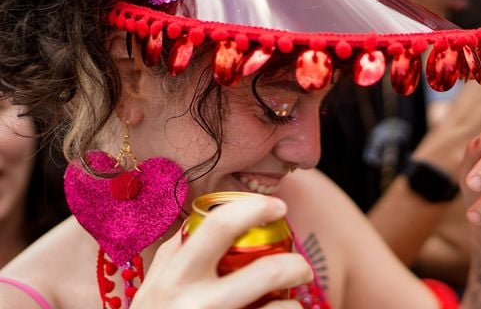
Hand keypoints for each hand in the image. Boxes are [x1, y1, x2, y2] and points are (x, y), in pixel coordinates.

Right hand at [130, 195, 311, 308]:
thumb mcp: (151, 290)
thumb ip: (172, 256)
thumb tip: (196, 225)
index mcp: (175, 279)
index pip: (220, 226)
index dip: (256, 208)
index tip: (278, 207)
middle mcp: (198, 304)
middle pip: (268, 272)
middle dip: (296, 264)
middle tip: (302, 267)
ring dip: (295, 304)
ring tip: (291, 303)